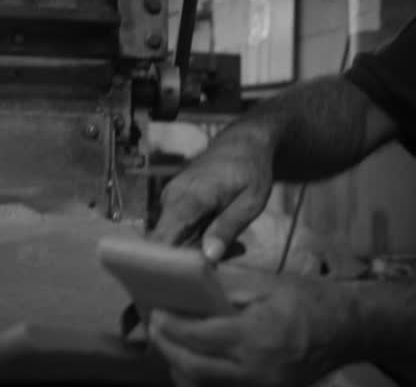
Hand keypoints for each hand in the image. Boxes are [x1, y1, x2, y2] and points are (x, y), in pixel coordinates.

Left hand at [148, 271, 360, 386]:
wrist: (348, 329)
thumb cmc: (309, 299)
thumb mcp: (269, 283)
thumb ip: (229, 285)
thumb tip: (193, 283)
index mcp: (255, 335)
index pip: (199, 336)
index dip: (172, 327)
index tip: (156, 313)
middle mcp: (254, 368)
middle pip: (194, 366)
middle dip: (167, 348)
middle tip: (155, 328)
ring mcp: (260, 386)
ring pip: (205, 383)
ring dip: (180, 366)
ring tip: (169, 343)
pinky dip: (202, 376)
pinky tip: (194, 359)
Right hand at [151, 124, 275, 261]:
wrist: (243, 141)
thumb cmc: (251, 169)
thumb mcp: (250, 202)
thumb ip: (227, 228)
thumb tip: (209, 257)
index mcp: (189, 197)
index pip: (164, 239)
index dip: (172, 263)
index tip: (196, 275)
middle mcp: (172, 197)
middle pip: (170, 244)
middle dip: (198, 257)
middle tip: (235, 251)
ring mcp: (170, 198)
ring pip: (175, 238)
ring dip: (202, 247)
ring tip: (236, 242)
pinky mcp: (173, 201)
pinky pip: (180, 228)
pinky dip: (200, 236)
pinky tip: (224, 232)